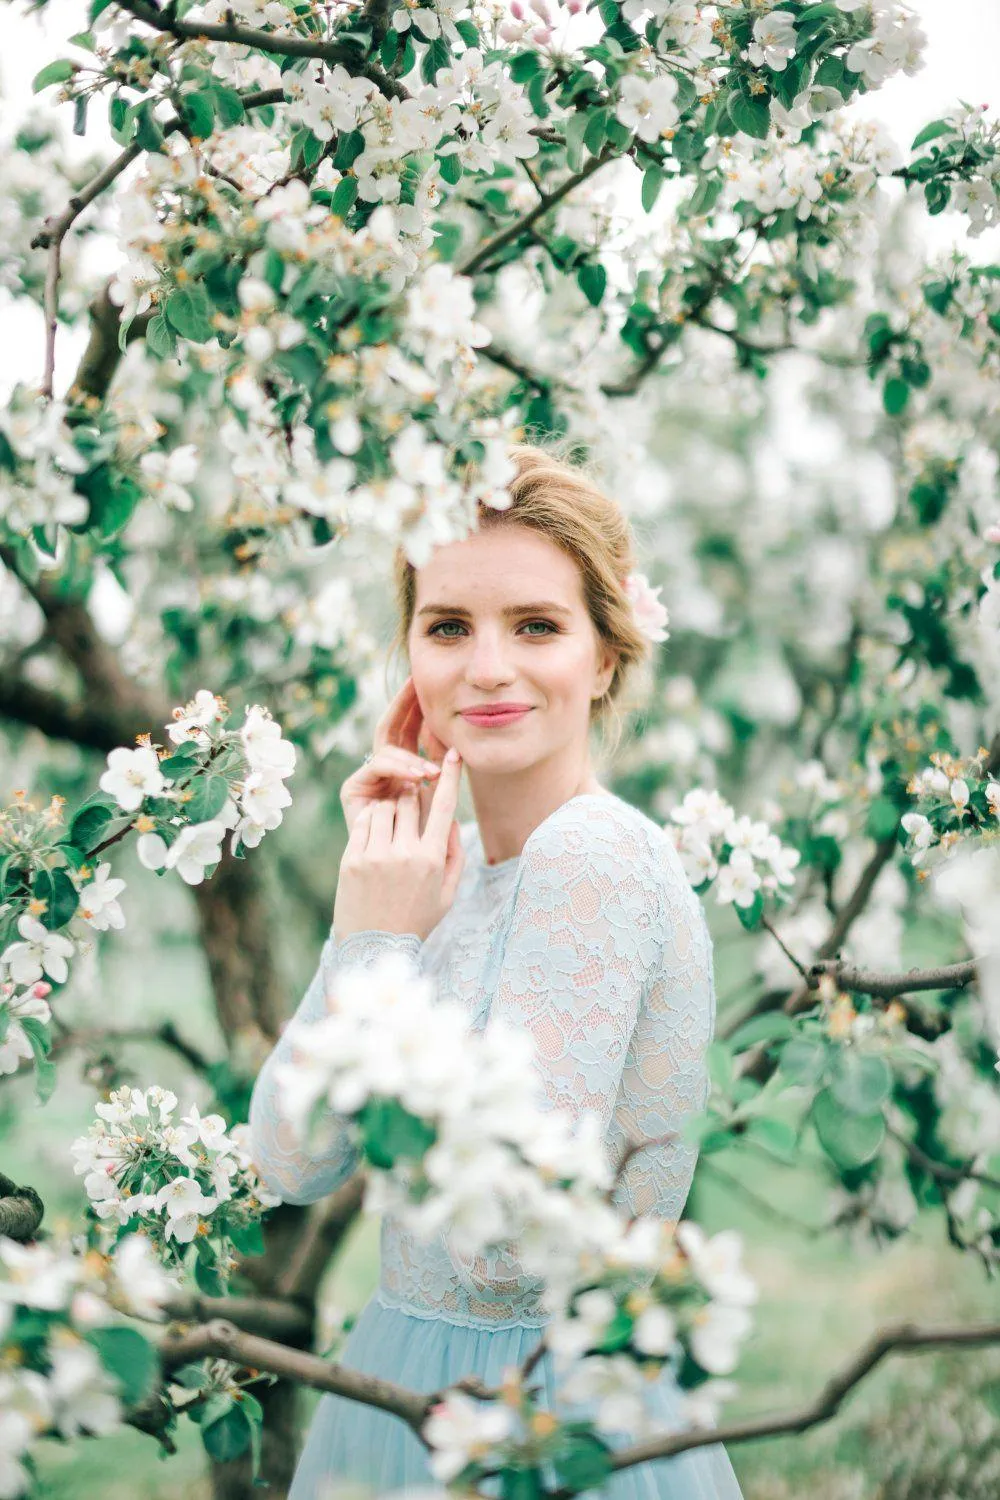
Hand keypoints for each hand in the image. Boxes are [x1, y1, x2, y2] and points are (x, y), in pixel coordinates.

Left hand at [333, 748, 465, 943]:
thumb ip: (454, 854)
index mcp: (432, 859)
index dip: (450, 776)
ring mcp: (376, 855)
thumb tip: (449, 819)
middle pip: (411, 801)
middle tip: (410, 804)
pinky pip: (363, 822)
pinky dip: (370, 821)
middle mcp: (405, 853)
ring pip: (385, 807)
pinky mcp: (352, 858)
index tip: (453, 754)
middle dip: (412, 797)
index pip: (444, 806)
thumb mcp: (447, 893)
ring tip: (390, 827)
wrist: (374, 947)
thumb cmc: (416, 920)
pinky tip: (374, 837)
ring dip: (389, 809)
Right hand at [340, 676, 449, 837]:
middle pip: (392, 727)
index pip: (411, 729)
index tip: (434, 685)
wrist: (399, 882)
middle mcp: (383, 770)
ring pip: (387, 748)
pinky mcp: (352, 790)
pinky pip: (376, 766)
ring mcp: (367, 778)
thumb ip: (442, 773)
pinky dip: (397, 768)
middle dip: (404, 704)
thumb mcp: (440, 801)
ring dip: (411, 756)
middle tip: (415, 682)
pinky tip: (416, 778)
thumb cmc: (424, 847)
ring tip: (431, 773)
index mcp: (404, 769)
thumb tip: (454, 743)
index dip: (419, 708)